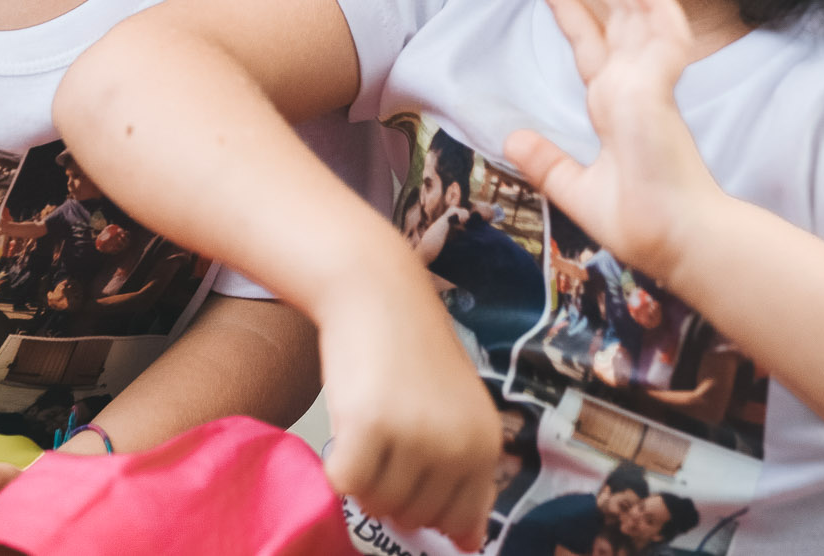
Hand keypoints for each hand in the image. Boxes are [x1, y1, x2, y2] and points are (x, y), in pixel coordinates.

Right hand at [319, 289, 502, 549]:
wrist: (378, 293)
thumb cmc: (413, 353)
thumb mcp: (456, 412)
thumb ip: (463, 473)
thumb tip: (468, 545)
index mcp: (486, 444)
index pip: (462, 521)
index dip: (429, 512)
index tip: (409, 485)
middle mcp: (457, 446)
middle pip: (415, 517)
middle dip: (392, 493)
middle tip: (383, 444)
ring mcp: (413, 438)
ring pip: (377, 503)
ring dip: (364, 477)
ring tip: (366, 429)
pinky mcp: (367, 427)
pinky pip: (344, 484)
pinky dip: (336, 466)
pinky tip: (345, 429)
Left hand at [505, 0, 726, 281]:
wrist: (671, 241)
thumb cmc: (640, 222)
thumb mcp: (577, 189)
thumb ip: (547, 162)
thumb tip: (513, 137)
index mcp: (615, 102)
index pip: (588, 40)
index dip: (566, 4)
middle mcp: (633, 83)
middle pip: (614, 9)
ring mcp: (650, 80)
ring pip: (637, 5)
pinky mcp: (662, 84)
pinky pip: (660, 27)